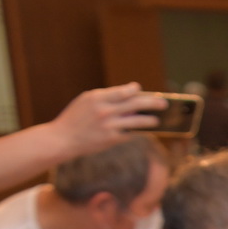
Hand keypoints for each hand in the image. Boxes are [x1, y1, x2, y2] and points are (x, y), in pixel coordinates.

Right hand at [51, 84, 165, 156]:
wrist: (62, 139)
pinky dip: (139, 132)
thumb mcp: (85, 102)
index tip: (140, 89)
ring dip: (151, 120)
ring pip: (138, 121)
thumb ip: (105, 98)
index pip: (123, 91)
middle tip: (164, 103)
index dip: (134, 90)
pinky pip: (131, 133)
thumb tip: (129, 95)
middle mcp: (104, 110)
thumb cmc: (75, 118)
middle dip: (152, 103)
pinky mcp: (112, 139)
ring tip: (157, 120)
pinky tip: (145, 131)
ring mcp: (109, 125)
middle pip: (135, 104)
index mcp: (97, 98)